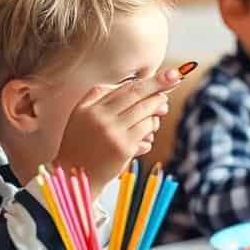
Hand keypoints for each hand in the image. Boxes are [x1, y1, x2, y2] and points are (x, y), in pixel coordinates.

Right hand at [56, 67, 180, 190]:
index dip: (153, 80)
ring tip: (153, 120)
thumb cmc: (81, 144)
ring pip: (146, 115)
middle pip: (139, 97)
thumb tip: (134, 84)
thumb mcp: (81, 115)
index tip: (172, 74)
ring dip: (156, 116)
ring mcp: (113, 133)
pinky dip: (149, 135)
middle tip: (175, 84)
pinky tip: (142, 141)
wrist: (74, 175)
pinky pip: (147, 133)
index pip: (127, 88)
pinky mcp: (123, 148)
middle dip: (161, 90)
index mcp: (91, 107)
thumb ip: (101, 95)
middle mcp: (101, 117)